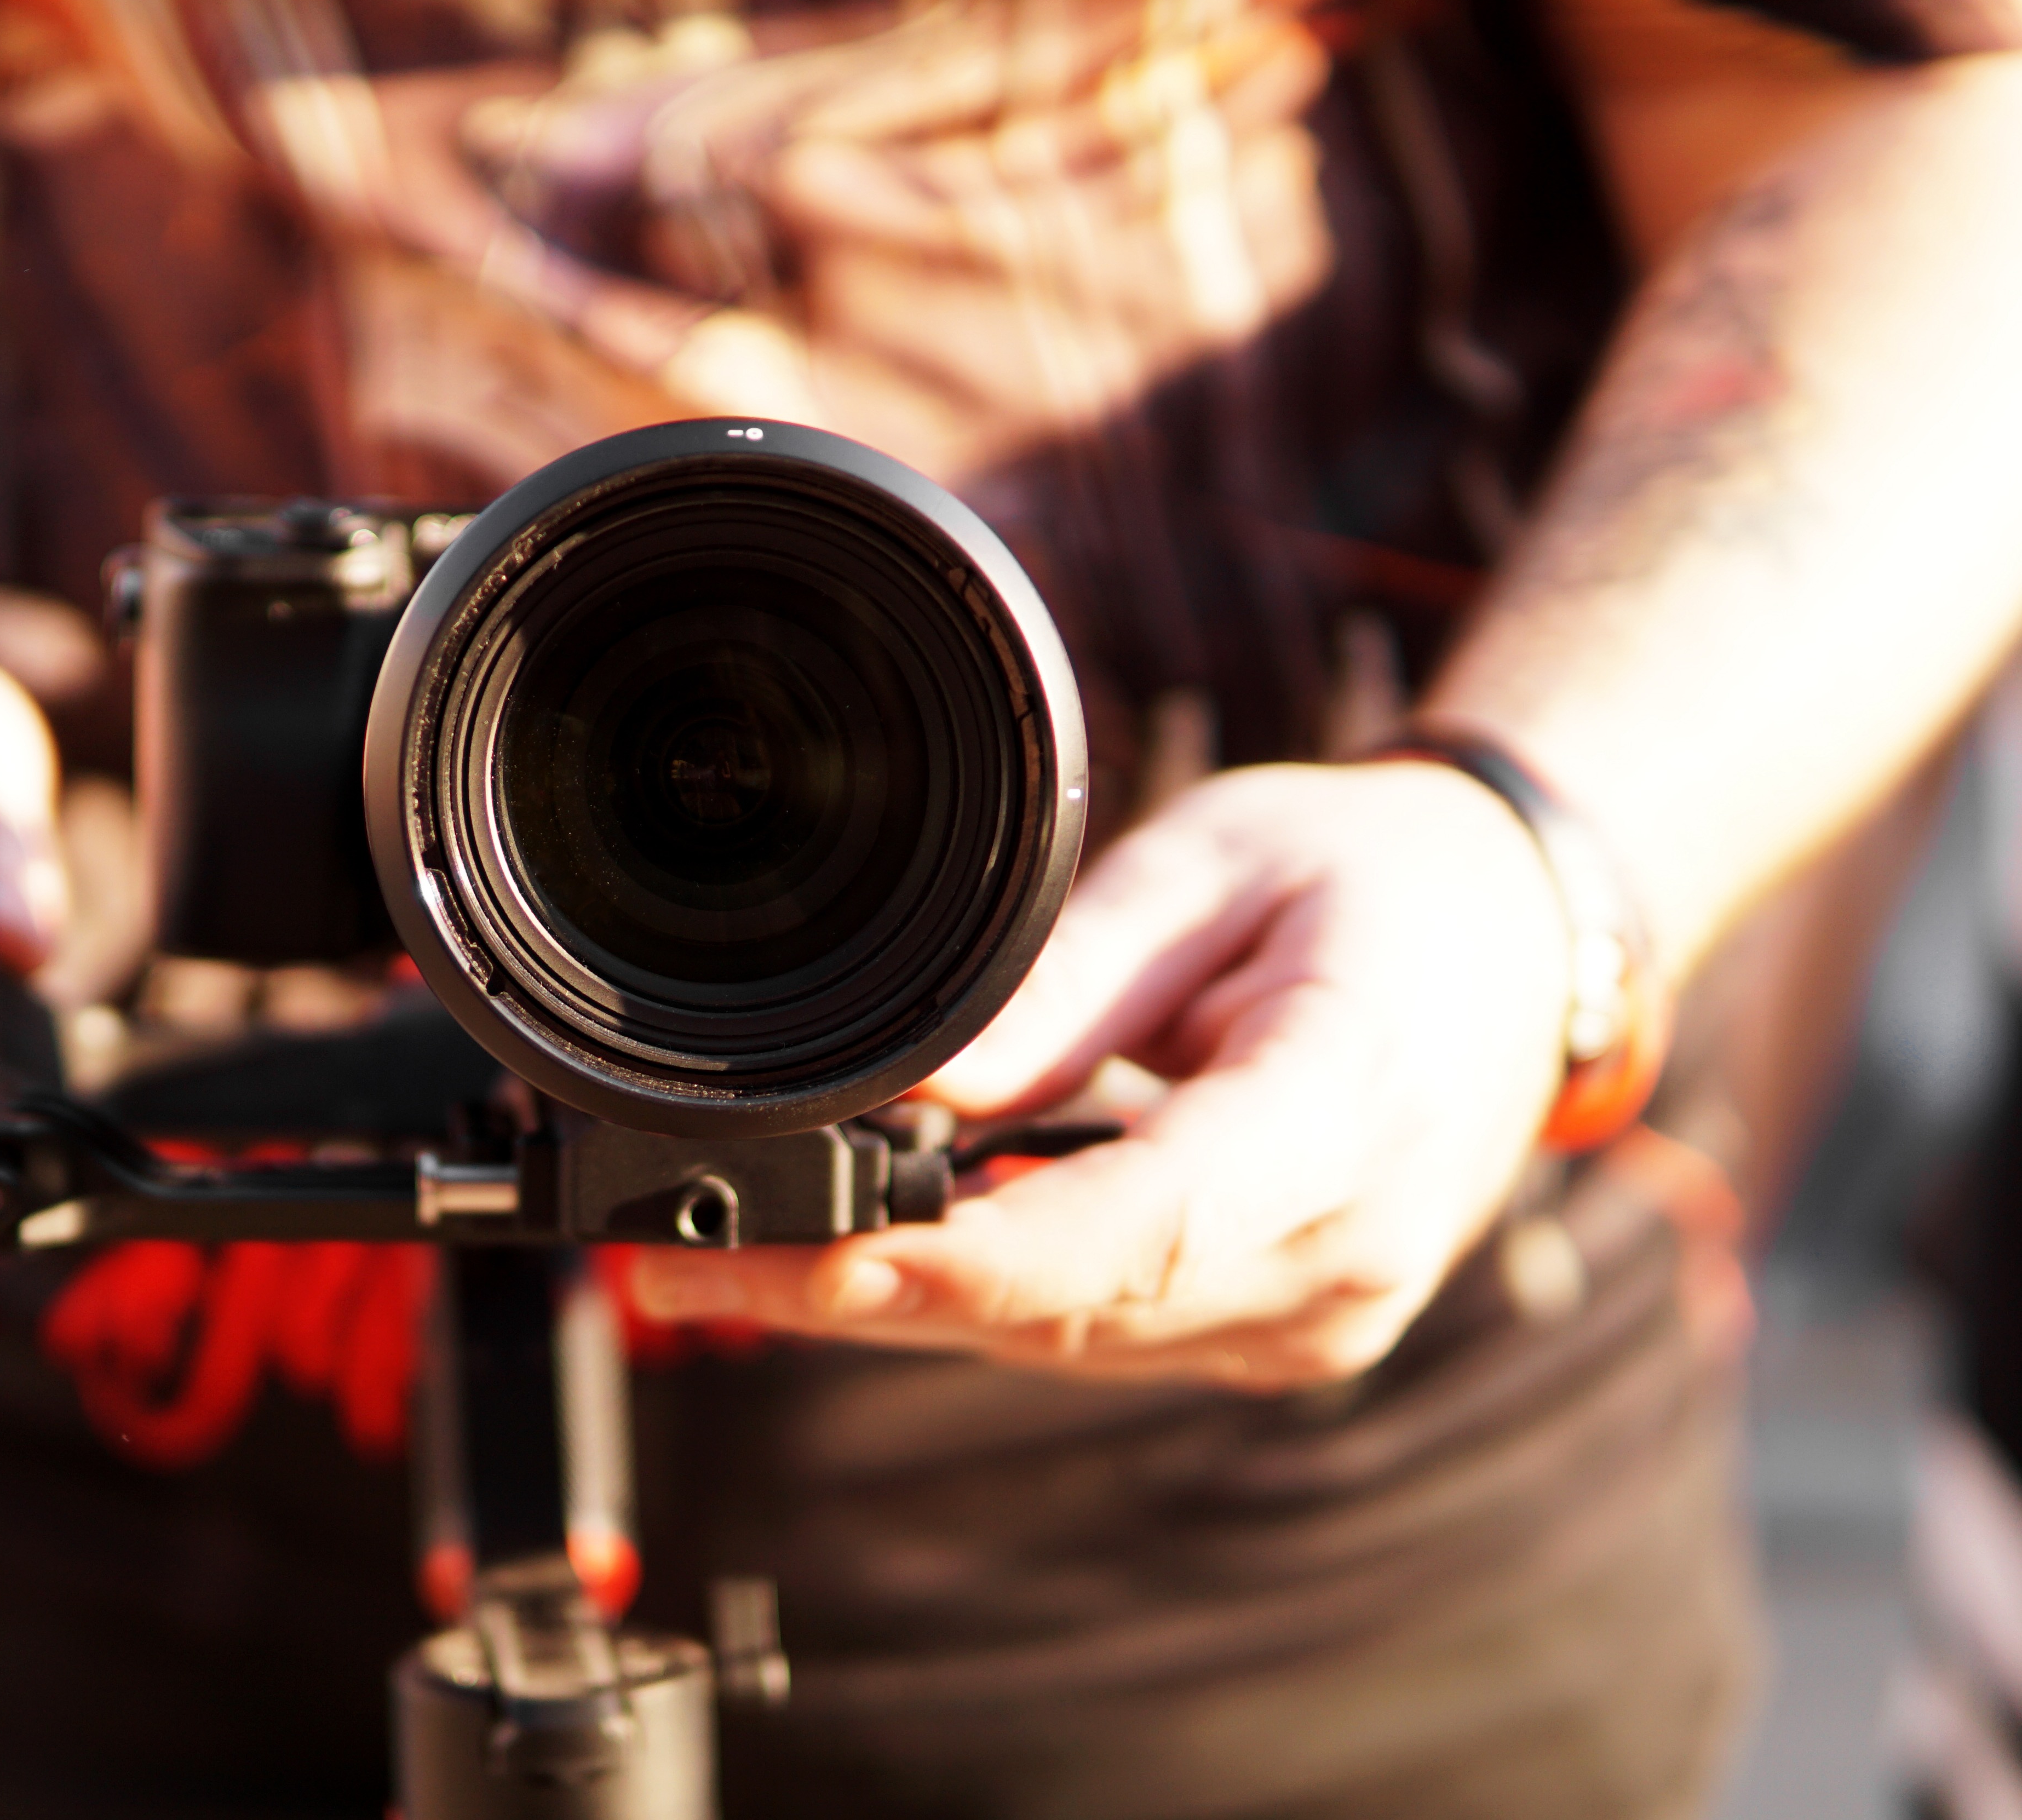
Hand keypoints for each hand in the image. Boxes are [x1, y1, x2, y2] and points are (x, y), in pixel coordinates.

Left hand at [631, 761, 1573, 1389]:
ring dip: (902, 1307)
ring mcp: (1324, 1312)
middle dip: (867, 1295)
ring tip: (725, 1261)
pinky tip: (870, 1255)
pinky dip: (988, 1296)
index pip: (1142, 1218)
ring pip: (1071, 1338)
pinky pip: (1109, 1331)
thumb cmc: (1378, 879)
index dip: (966, 1257)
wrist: (1523, 943)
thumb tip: (913, 1086)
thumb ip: (1071, 986)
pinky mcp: (1288, 1330)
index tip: (816, 1258)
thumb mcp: (1217, 863)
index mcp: (1347, 1105)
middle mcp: (1343, 1248)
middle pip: (1070, 1304)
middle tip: (679, 1261)